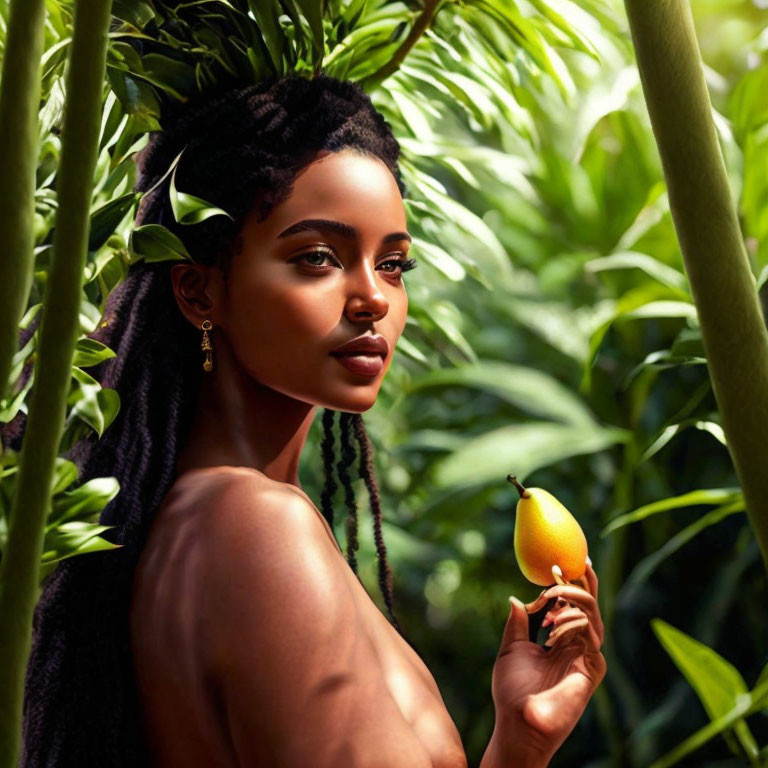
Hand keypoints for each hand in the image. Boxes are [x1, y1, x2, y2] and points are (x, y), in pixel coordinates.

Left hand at [488, 562, 605, 763]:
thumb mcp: (511, 648)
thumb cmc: (512, 690)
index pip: (570, 605)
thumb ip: (517, 624)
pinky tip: (551, 629)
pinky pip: (590, 636)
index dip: (566, 583)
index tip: (554, 565)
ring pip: (591, 615)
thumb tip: (515, 598)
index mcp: (561, 640)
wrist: (517, 721)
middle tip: (570, 564)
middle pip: (589, 605)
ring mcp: (587, 656)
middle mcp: (578, 645)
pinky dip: (570, 624)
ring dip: (570, 601)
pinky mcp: (593, 669)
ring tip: (549, 599)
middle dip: (582, 582)